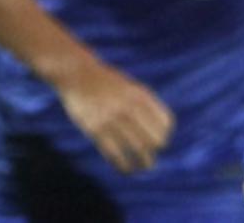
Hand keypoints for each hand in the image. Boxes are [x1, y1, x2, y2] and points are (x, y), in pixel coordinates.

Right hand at [57, 60, 174, 173]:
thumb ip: (144, 102)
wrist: (77, 74)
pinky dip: (123, 165)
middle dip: (155, 150)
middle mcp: (129, 107)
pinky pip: (114, 154)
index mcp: (140, 95)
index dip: (165, 134)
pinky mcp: (95, 130)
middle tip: (152, 156)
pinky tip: (125, 169)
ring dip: (143, 163)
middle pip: (153, 138)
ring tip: (143, 167)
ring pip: (137, 149)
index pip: (164, 121)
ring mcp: (112, 119)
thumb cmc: (106, 81)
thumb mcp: (130, 86)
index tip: (161, 141)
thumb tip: (161, 127)